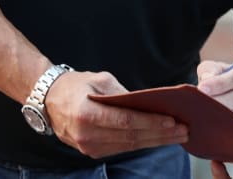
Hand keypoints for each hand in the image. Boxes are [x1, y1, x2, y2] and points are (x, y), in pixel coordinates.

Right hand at [44, 69, 187, 157]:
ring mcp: (89, 147)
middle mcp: (87, 134)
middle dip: (160, 134)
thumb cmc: (76, 86)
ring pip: (129, 146)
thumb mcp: (99, 80)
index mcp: (87, 114)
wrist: (49, 102)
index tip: (171, 121)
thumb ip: (123, 93)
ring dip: (156, 141)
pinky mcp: (92, 152)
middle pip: (131, 137)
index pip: (125, 122)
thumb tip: (149, 103)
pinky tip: (159, 138)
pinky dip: (143, 143)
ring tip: (178, 135)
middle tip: (183, 129)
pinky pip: (122, 148)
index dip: (150, 123)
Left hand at [197, 58, 232, 126]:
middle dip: (220, 100)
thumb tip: (206, 82)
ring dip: (223, 115)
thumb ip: (212, 70)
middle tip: (201, 103)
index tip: (202, 88)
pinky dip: (229, 125)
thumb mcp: (225, 68)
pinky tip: (217, 122)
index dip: (221, 82)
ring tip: (205, 112)